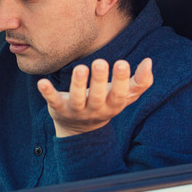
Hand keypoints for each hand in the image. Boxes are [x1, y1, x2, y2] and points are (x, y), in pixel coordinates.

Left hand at [37, 58, 153, 137]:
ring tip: (81, 67)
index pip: (119, 96)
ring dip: (78, 84)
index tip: (123, 63)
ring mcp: (76, 111)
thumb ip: (139, 82)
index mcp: (112, 106)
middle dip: (99, 81)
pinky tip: (42, 83)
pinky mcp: (58, 108)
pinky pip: (52, 101)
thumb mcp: (125, 96)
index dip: (122, 81)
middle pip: (98, 97)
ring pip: (77, 99)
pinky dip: (48, 93)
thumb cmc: (106, 103)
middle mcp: (95, 110)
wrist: (80, 129)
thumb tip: (149, 62)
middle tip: (101, 62)